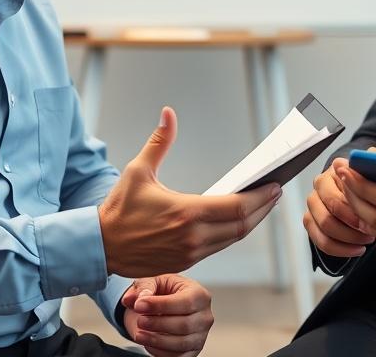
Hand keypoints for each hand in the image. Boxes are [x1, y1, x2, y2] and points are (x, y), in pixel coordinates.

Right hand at [99, 107, 281, 277]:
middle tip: (275, 194)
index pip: (236, 207)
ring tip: (262, 205)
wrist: (100, 247)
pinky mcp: (186, 262)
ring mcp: (191, 253)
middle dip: (263, 209)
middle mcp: (193, 237)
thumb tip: (169, 113)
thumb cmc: (119, 208)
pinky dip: (233, 233)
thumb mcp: (137, 171)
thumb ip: (159, 142)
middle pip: (242, 225)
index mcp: (186, 213)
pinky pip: (219, 247)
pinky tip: (238, 220)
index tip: (274, 186)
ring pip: (233, 238)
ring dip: (251, 222)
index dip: (260, 198)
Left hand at [121, 275, 212, 356]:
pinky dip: (160, 352)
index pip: (184, 302)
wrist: (168, 305)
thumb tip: (135, 299)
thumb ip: (145, 287)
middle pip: (184, 325)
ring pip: (181, 344)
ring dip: (157, 341)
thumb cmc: (166, 291)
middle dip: (158, 324)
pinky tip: (147, 343)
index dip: (160, 305)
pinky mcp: (192, 351)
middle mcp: (204, 317)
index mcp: (199, 295)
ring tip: (139, 334)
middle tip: (140, 320)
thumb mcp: (156, 281)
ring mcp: (200, 336)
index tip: (139, 305)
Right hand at [302, 158, 374, 256]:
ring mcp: (314, 203)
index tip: (371, 217)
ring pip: (323, 227)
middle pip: (329, 213)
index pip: (339, 194)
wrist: (363, 188)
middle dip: (352, 227)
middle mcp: (320, 184)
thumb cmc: (372, 182)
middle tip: (370, 232)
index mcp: (335, 171)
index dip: (355, 210)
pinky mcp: (311, 220)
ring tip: (366, 240)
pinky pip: (320, 241)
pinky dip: (339, 249)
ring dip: (347, 238)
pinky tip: (356, 249)